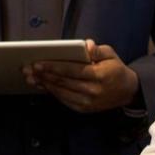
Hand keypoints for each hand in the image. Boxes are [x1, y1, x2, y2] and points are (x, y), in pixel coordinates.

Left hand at [23, 40, 138, 112]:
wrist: (127, 91)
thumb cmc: (116, 69)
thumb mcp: (111, 54)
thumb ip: (98, 49)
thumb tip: (86, 45)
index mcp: (99, 75)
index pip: (72, 71)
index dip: (54, 67)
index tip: (38, 63)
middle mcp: (92, 91)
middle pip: (63, 82)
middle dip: (43, 75)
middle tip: (27, 69)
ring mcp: (88, 102)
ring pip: (61, 93)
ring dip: (44, 85)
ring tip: (30, 78)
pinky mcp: (84, 109)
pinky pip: (64, 100)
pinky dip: (52, 93)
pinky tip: (43, 86)